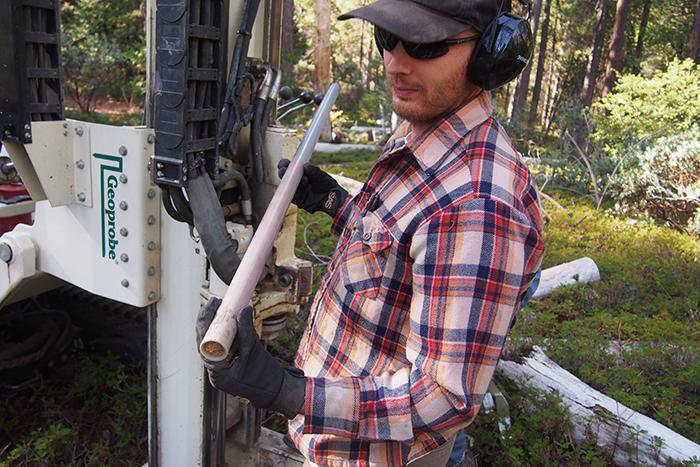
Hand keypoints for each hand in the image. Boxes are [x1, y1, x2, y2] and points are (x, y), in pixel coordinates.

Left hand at [195, 297, 305, 418]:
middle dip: (209, 320)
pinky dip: (223, 334)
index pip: (204, 342)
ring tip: (221, 307)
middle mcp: (214, 372)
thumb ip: (246, 330)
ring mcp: (218, 371)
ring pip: (211, 344)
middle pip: (204, 341)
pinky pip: (220, 347)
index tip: (213, 303)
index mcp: (218, 371)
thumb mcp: (254, 349)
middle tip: (215, 301)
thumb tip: (243, 309)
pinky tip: (228, 321)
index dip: (206, 320)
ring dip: (215, 326)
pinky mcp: (225, 367)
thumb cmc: (265, 374)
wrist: (274, 389)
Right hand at [278, 159, 348, 216]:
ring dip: (294, 183)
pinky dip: (298, 193)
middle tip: (284, 170)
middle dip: (283, 173)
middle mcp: (295, 182)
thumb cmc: (327, 183)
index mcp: (299, 172)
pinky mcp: (299, 201)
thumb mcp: (321, 175)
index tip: (285, 163)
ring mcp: (296, 191)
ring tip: (305, 179)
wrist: (334, 197)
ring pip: (288, 187)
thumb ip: (313, 170)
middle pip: (284, 177)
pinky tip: (305, 188)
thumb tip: (304, 166)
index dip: (284, 165)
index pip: (287, 167)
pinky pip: (294, 198)